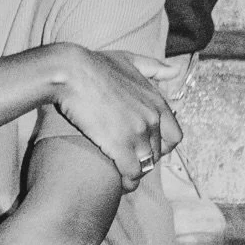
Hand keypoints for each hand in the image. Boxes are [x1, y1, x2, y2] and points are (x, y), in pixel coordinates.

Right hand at [53, 44, 181, 191]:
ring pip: (146, 166)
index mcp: (157, 102)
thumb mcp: (129, 60)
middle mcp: (152, 119)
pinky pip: (132, 172)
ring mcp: (137, 133)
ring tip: (123, 178)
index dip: (161, 146)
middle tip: (130, 163)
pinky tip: (118, 183)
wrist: (71, 72)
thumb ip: (153, 67)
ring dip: (136, 173)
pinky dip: (127, 181)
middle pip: (159, 153)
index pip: (174, 136)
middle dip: (146, 160)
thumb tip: (174, 70)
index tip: (146, 149)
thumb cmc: (94, 64)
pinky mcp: (120, 145)